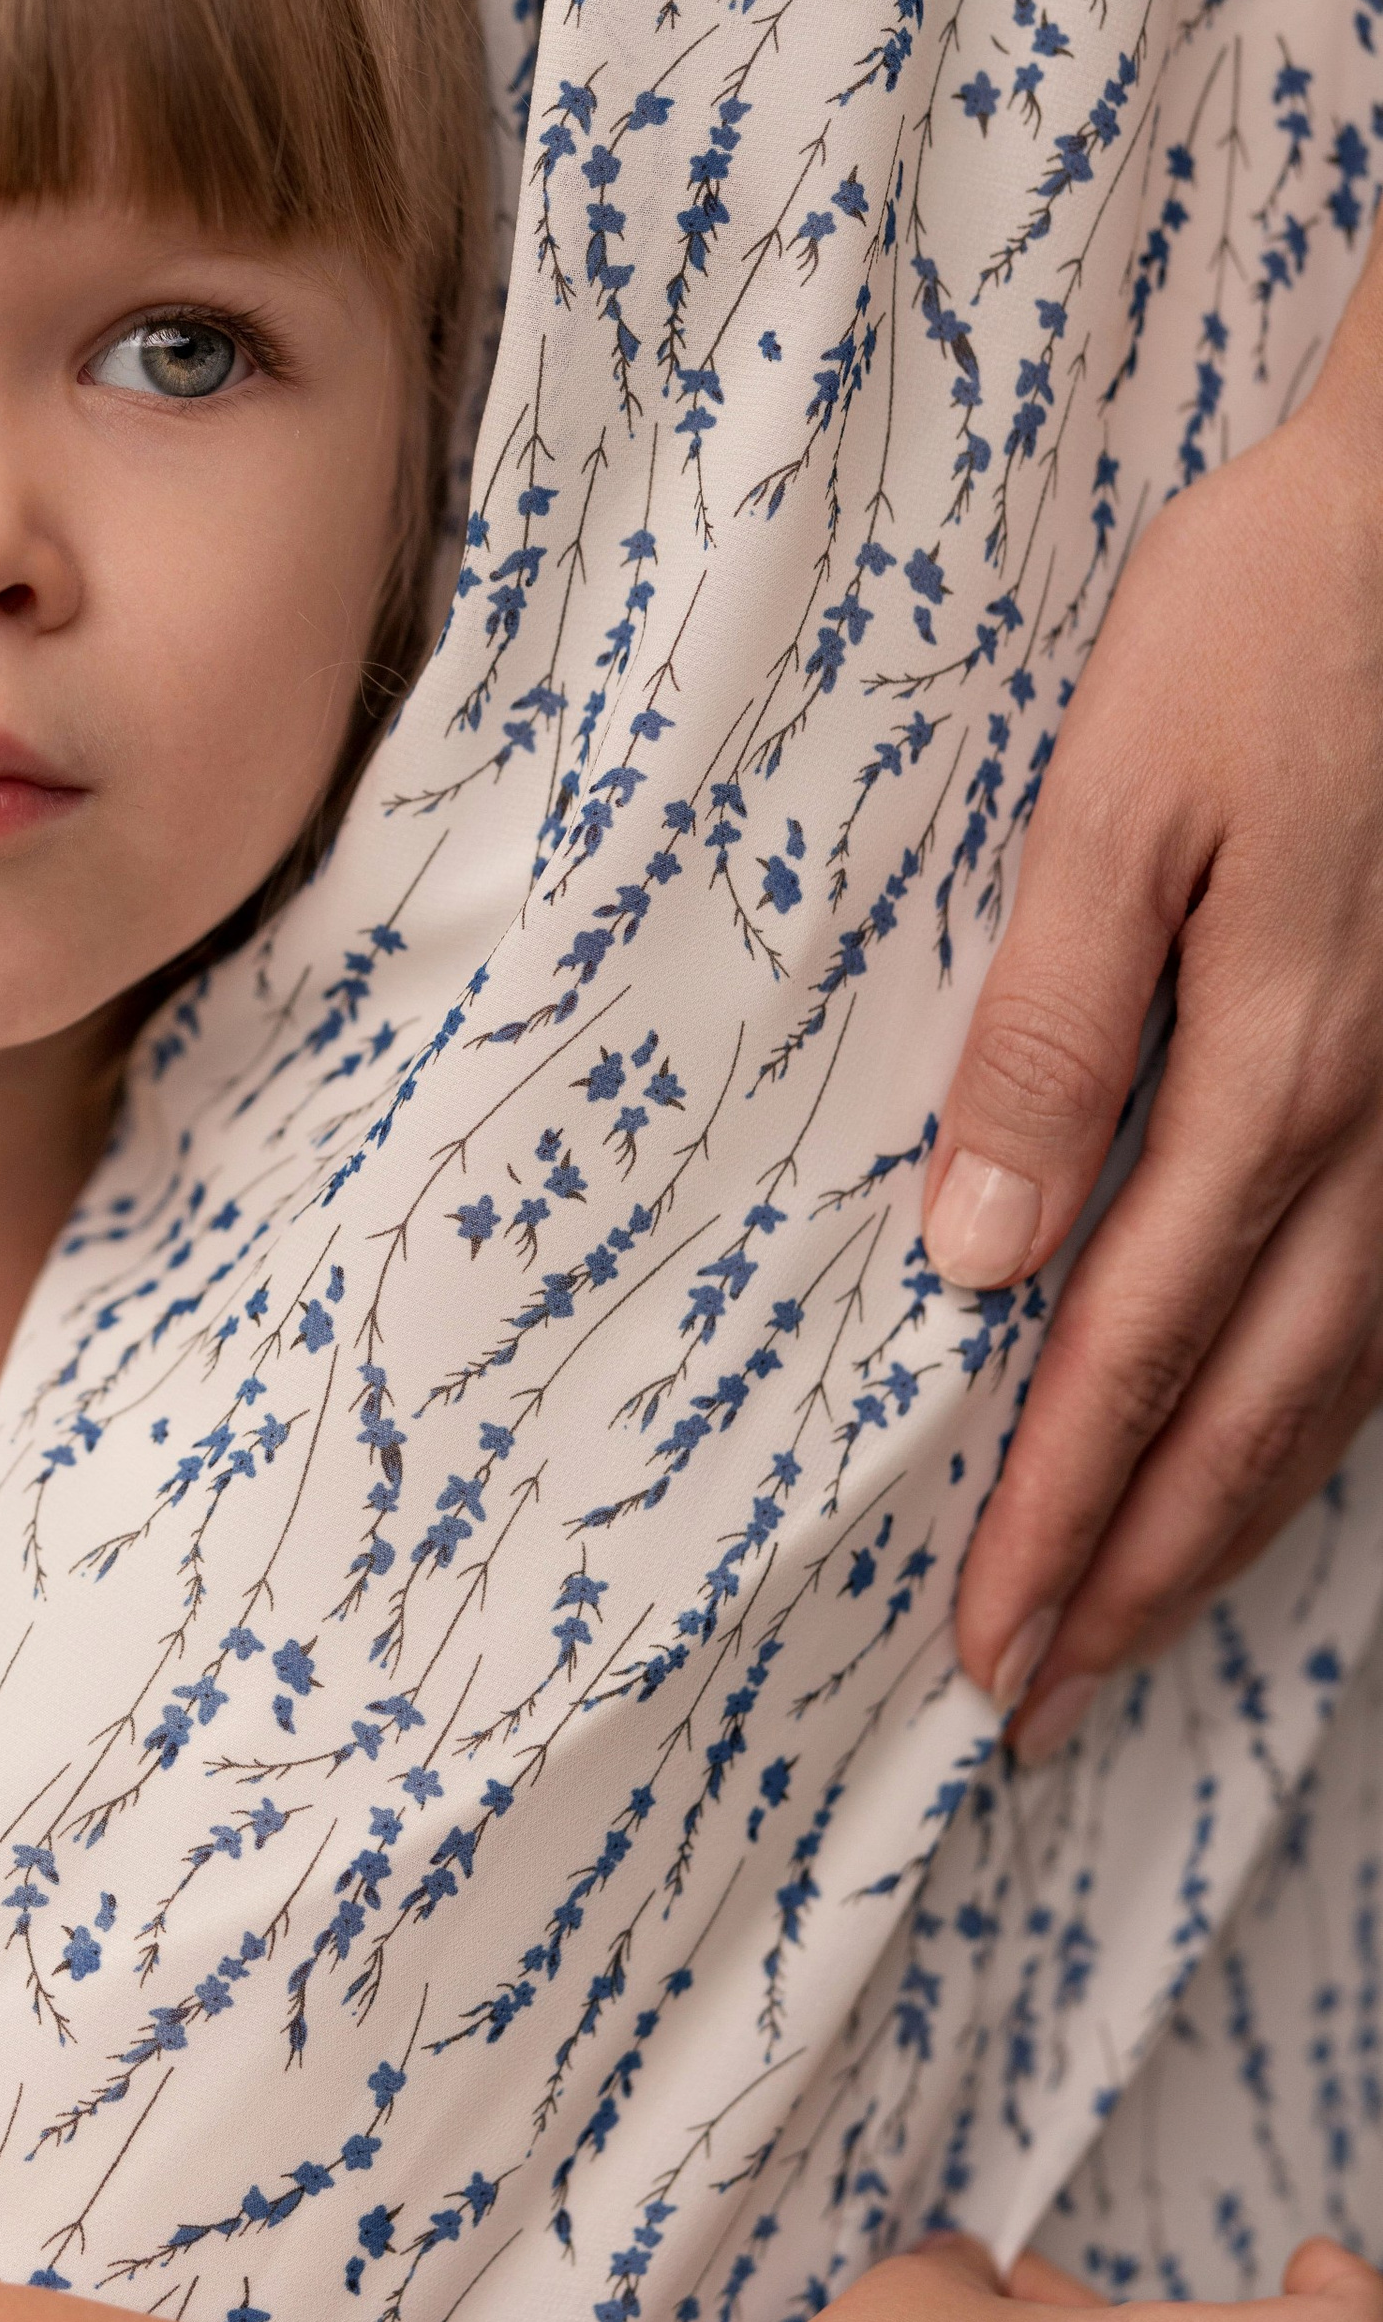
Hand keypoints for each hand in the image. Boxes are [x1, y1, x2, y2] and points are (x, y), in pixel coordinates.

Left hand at [925, 272, 1382, 1761]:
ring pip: (1342, 1378)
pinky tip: (1284, 1446)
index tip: (983, 1646)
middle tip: (1040, 1698)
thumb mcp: (1114, 803)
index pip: (1131, 1351)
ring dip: (1232, 1514)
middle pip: (1249, 1410)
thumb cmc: (1278, 623)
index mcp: (1269, 1069)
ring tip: (1138, 1618)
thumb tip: (979, 1247)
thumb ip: (1047, 1027)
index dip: (1055, 1512)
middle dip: (1136, 1565)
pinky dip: (1330, 1411)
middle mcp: (1377, 1126)